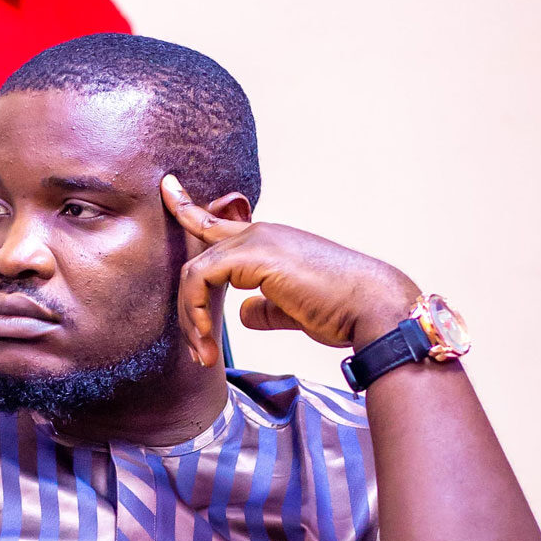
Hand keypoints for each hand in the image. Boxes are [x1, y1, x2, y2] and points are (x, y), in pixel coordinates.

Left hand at [160, 175, 419, 365]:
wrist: (373, 309)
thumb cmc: (343, 312)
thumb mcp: (293, 309)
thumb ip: (264, 308)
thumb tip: (243, 313)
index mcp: (269, 241)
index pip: (217, 222)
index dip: (188, 207)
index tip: (167, 187)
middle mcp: (259, 233)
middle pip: (198, 258)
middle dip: (188, 309)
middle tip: (197, 351)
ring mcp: (256, 240)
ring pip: (194, 273)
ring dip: (192, 319)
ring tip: (203, 354)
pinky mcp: (252, 256)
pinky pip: (201, 279)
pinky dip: (196, 310)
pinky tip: (206, 337)